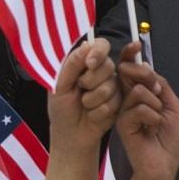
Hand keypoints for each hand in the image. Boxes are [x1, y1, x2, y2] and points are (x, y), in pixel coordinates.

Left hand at [47, 37, 118, 154]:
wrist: (71, 135)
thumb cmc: (61, 109)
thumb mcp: (59, 86)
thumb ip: (71, 65)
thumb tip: (86, 44)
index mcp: (86, 62)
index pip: (101, 45)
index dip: (98, 53)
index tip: (90, 64)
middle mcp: (102, 71)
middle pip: (108, 66)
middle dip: (90, 82)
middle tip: (79, 90)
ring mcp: (112, 86)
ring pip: (110, 86)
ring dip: (92, 100)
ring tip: (84, 105)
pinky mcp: (119, 103)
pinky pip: (114, 103)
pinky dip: (98, 112)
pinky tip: (92, 115)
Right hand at [115, 49, 178, 179]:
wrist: (165, 166)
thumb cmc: (169, 140)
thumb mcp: (173, 106)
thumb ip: (160, 86)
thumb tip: (147, 67)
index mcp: (138, 94)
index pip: (131, 69)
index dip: (131, 54)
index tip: (137, 43)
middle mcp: (127, 100)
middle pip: (130, 72)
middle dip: (148, 77)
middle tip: (159, 94)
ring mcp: (123, 111)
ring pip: (138, 90)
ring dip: (156, 105)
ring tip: (158, 120)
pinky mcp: (121, 123)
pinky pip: (139, 108)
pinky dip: (153, 117)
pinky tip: (152, 129)